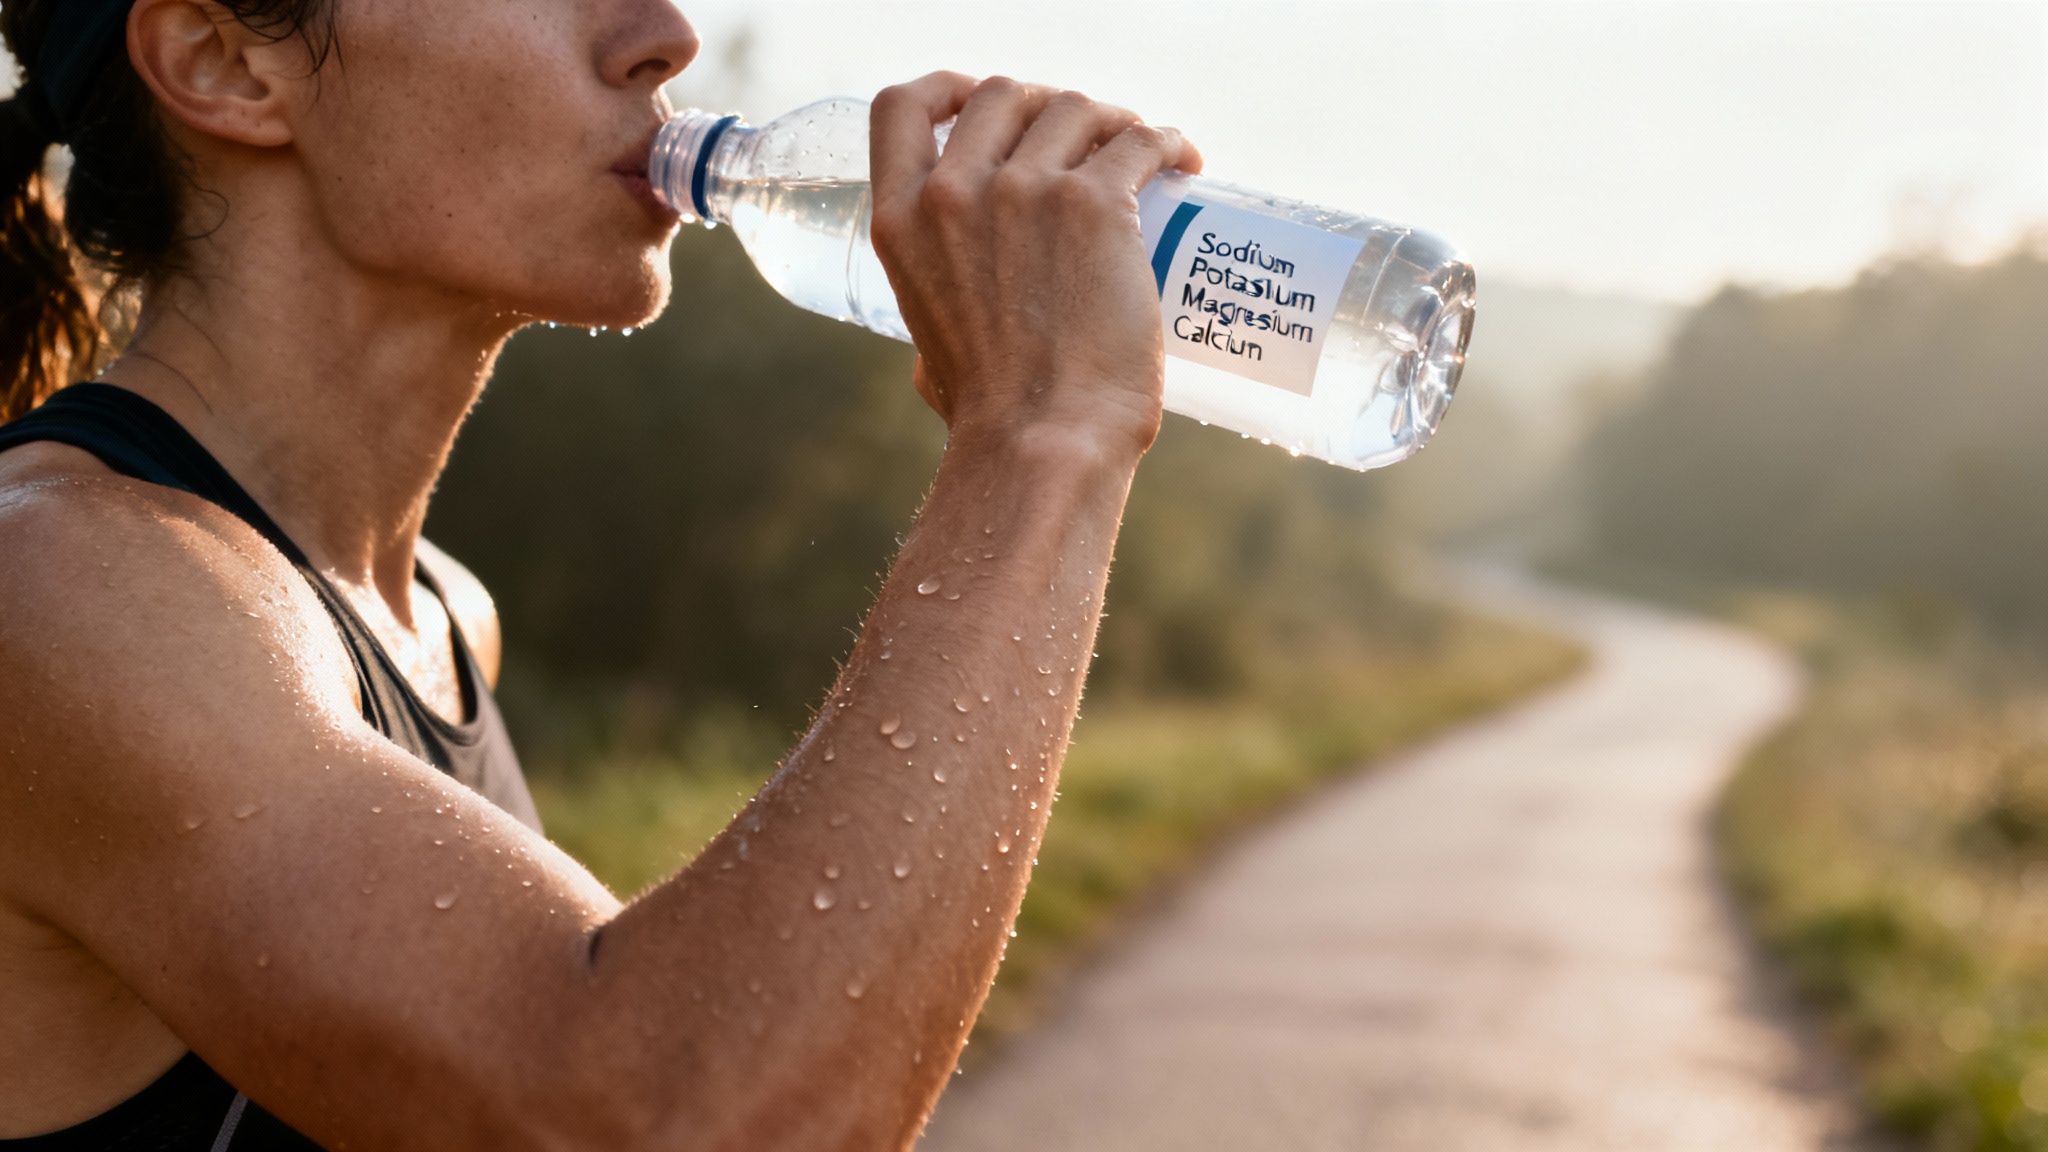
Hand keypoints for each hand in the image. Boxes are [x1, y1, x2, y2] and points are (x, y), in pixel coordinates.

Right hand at [869, 73, 1203, 459]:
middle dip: (1047, 105)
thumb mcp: (930, 353)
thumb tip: (945, 347)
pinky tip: (1182, 161)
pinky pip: (1140, 141)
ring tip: (1142, 151)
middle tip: (1086, 138)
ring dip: (1112, 119)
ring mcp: (1024, 191)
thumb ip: (936, 323)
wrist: (1042, 442)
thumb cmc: (991, 421)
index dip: (948, 88)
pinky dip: (1166, 142)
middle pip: (1004, 95)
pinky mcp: (1095, 205)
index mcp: (901, 222)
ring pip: (1076, 108)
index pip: (902, 107)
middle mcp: (954, 192)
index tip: (983, 100)